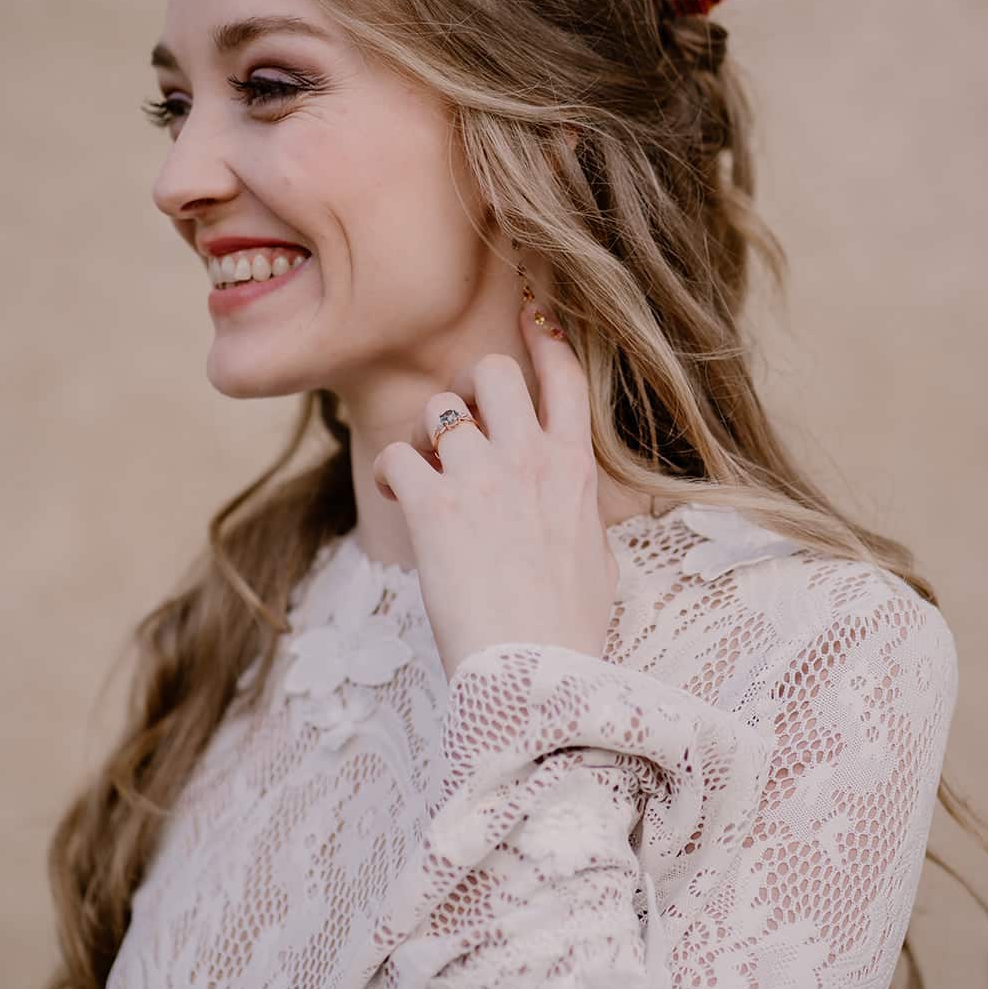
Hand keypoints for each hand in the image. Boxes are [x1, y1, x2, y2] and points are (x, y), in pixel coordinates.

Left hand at [371, 297, 620, 680]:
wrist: (536, 672)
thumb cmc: (570, 630)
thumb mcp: (597, 558)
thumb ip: (579, 511)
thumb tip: (571, 502)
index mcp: (576, 468)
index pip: (564, 375)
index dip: (543, 336)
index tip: (529, 316)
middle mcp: (530, 458)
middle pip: (493, 371)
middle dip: (470, 385)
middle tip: (460, 420)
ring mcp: (481, 478)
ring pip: (438, 410)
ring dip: (426, 437)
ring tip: (426, 475)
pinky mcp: (433, 506)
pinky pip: (397, 454)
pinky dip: (390, 470)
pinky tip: (395, 493)